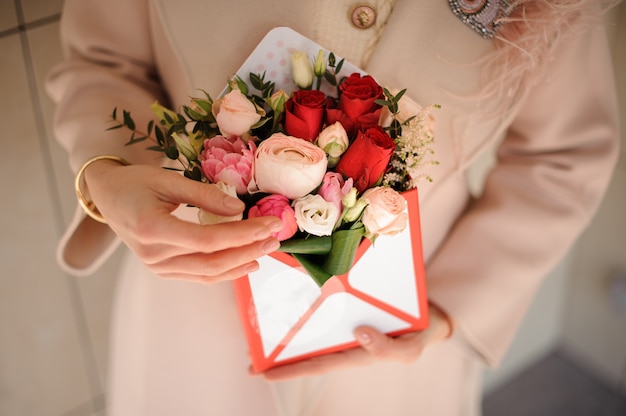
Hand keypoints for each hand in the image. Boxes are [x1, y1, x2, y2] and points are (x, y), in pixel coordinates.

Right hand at [84, 160, 282, 283]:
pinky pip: (199, 276)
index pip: (208, 239)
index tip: (270, 224)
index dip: (243, 234)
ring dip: (241, 262)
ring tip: (266, 248)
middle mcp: (154, 255)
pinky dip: (226, 271)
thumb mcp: (167, 179)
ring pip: (207, 273)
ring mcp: (157, 267)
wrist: (108, 197)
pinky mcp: (162, 270)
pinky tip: (247, 262)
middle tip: (275, 237)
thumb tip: (240, 210)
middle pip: (211, 261)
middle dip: (248, 250)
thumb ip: (203, 195)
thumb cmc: (136, 182)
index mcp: (152, 228)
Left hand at [257, 304, 452, 380]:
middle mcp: (344, 338)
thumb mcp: (408, 349)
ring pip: (310, 328)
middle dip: (278, 354)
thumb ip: (387, 348)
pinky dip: (304, 305)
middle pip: (306, 349)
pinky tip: (287, 298)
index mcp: (354, 353)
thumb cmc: (416, 335)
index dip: (289, 370)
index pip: (316, 364)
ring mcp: (344, 321)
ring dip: (285, 330)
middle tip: (250, 354)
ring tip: (259, 328)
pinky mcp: (349, 302)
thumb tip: (359, 334)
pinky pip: (323, 306)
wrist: (429, 315)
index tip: (263, 373)